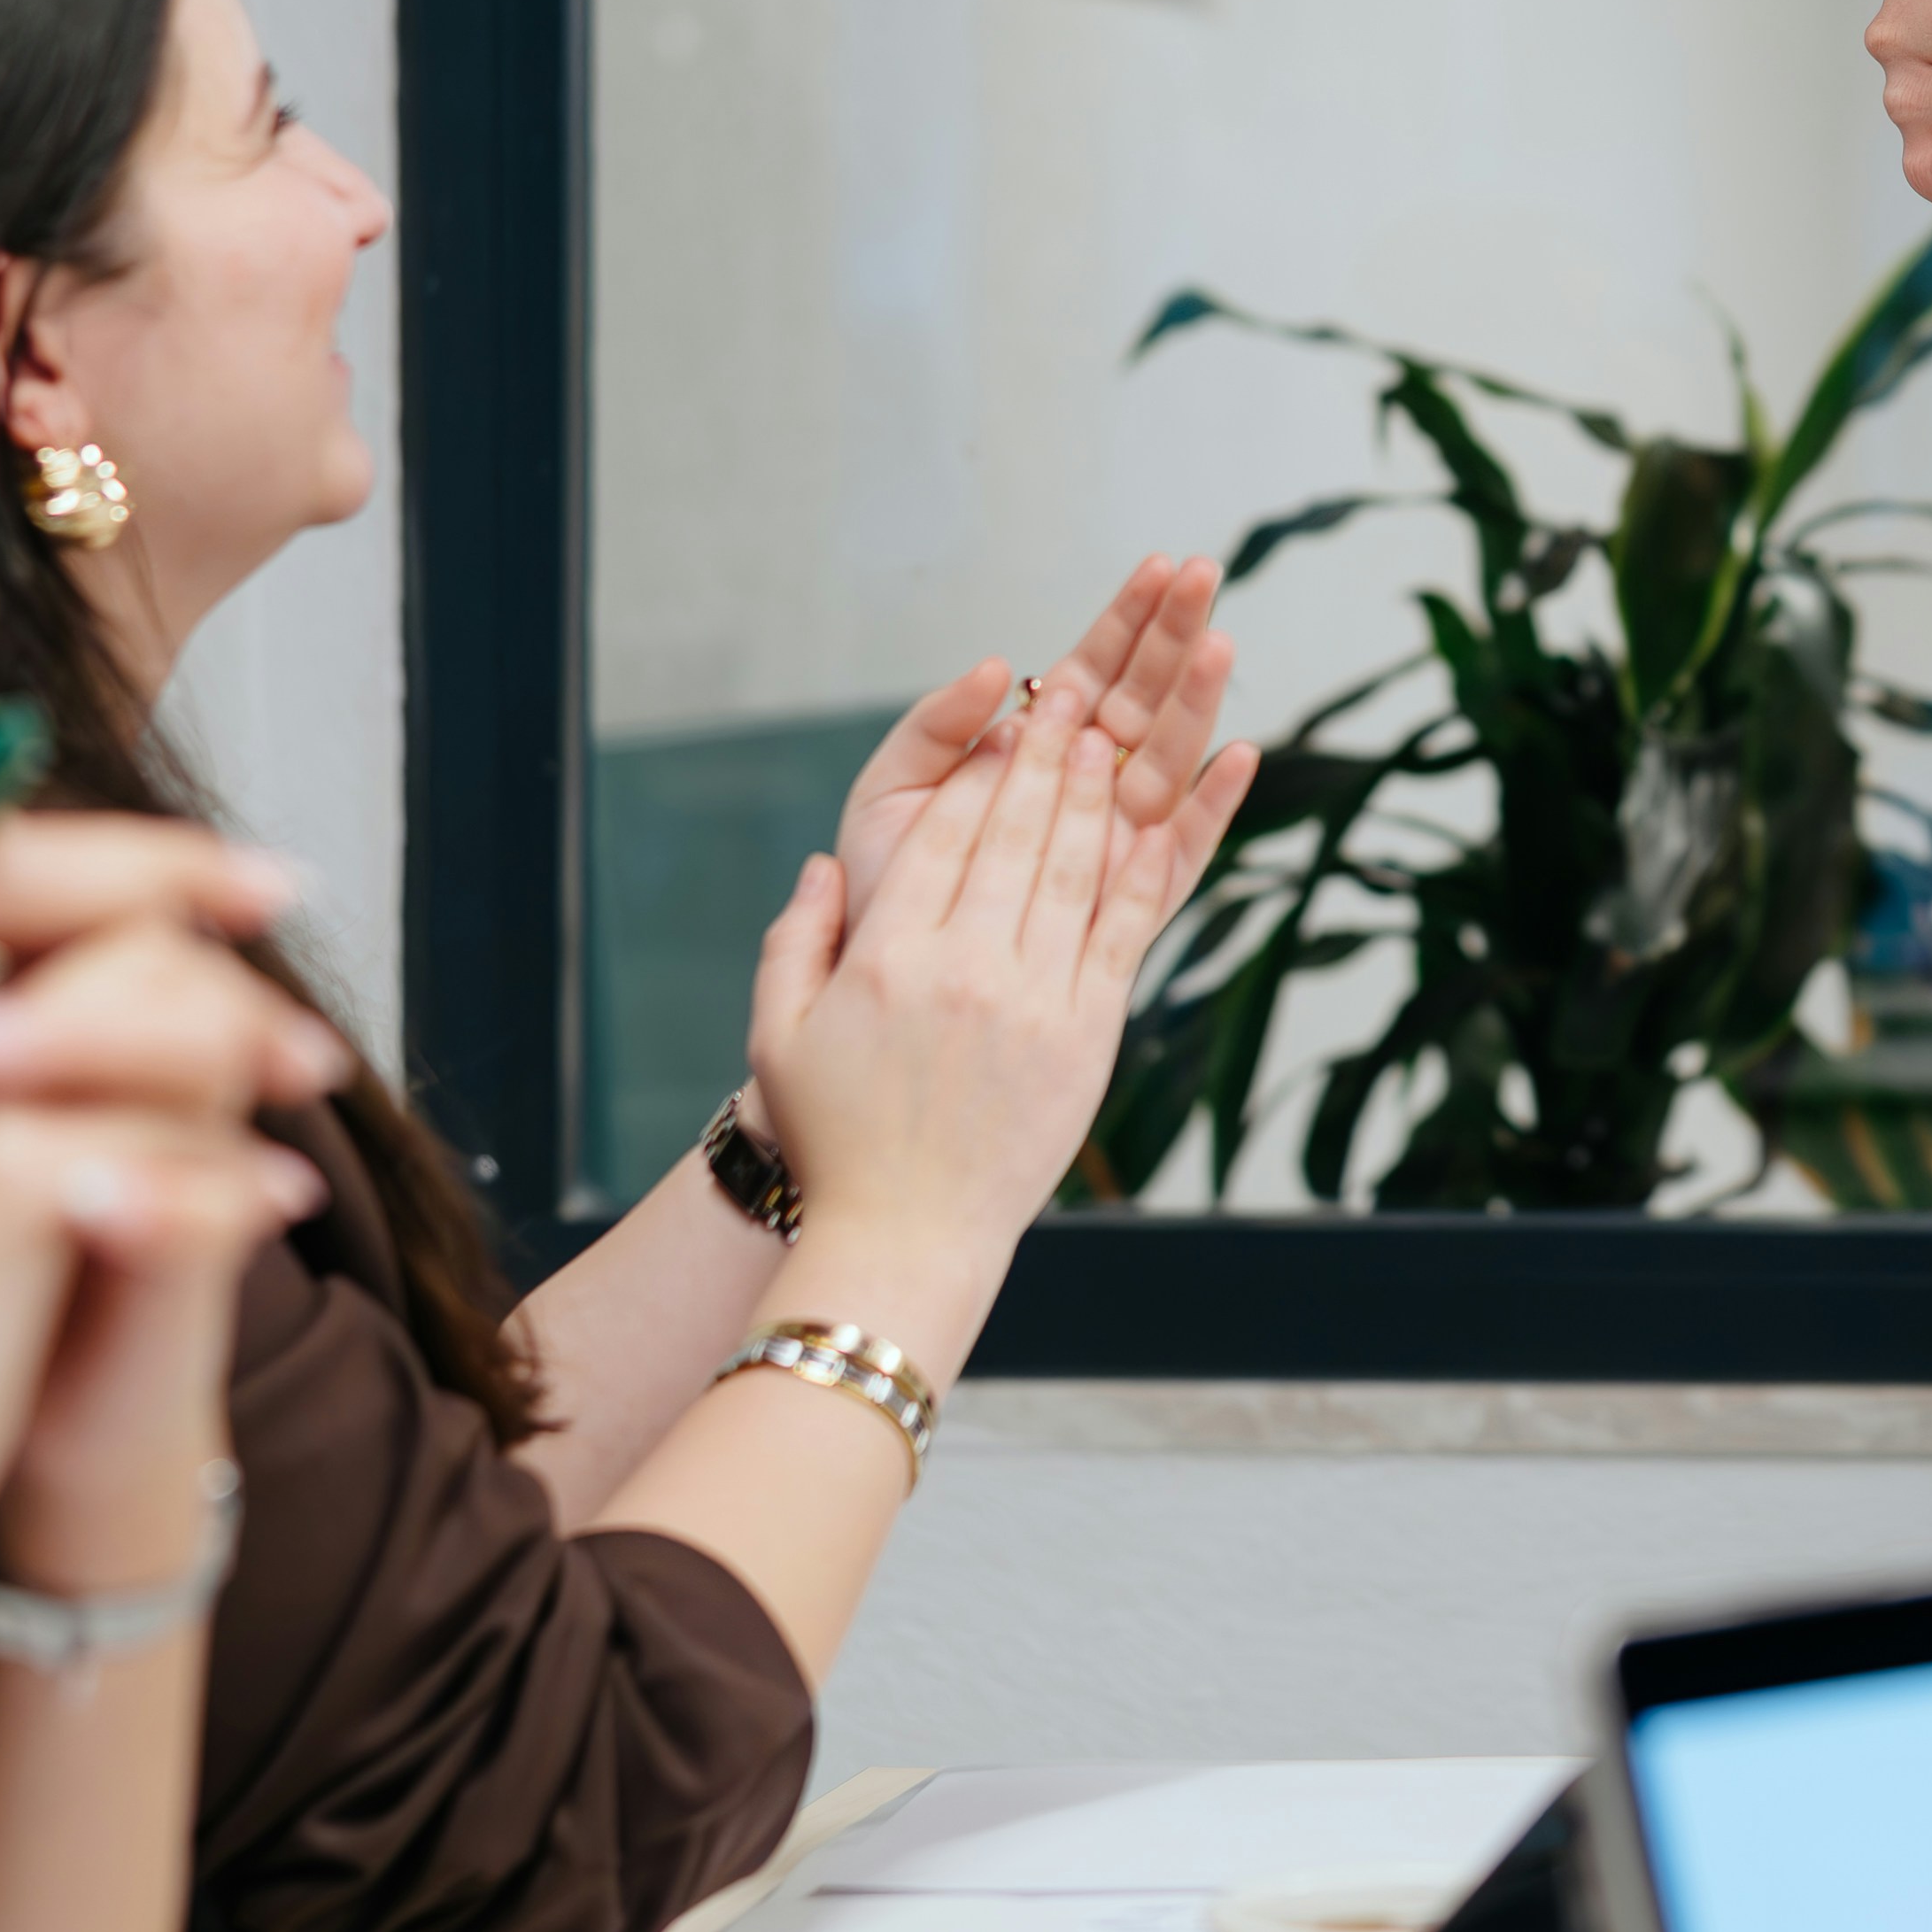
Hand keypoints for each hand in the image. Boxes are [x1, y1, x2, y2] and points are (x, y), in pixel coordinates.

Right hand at [0, 899, 338, 1622]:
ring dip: (237, 1022)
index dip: (76, 831)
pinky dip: (226, 1166)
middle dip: (181, 877)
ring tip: (308, 1076)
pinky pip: (156, 1128)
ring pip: (131, 982)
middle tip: (282, 894)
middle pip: (51, 876)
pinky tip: (274, 1203)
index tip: (193, 860)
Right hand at [743, 651, 1255, 1259]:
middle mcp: (965, 970)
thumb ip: (794, 941)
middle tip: (1072, 695)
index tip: (1004, 722)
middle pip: (1013, 837)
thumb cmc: (838, 1139)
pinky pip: (1119, 938)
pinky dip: (1141, 876)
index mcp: (889, 960)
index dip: (976, 772)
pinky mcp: (1086, 1039)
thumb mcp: (778, 1035)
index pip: (940, 839)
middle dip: (1043, 758)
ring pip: (1070, 873)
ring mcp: (1033, 1003)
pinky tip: (1154, 827)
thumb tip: (822, 866)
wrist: (908, 1236)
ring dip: (1092, 798)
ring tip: (1110, 737)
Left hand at [830, 555, 1242, 904]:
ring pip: (1168, 758)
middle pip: (1142, 699)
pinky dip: (1214, 805)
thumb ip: (935, 725)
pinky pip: (1183, 849)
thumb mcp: (890, 789)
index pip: (1091, 670)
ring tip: (1220, 643)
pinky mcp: (1128, 902)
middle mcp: (1080, 788)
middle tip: (1205, 576)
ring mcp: (1110, 840)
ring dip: (1198, 699)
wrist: (879, 978)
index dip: (1126, 619)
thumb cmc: (881, 885)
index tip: (1159, 569)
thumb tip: (1000, 667)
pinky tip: (1239, 757)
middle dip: (1174, 635)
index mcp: (1028, 751)